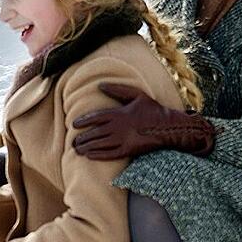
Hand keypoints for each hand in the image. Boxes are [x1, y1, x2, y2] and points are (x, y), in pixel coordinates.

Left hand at [72, 83, 215, 159]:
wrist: (168, 127)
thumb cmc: (152, 109)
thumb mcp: (136, 94)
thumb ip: (118, 89)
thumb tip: (100, 85)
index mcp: (119, 113)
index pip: (95, 117)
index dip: (83, 121)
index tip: (73, 124)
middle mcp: (118, 127)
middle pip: (94, 133)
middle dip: (82, 137)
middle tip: (73, 141)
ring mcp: (123, 140)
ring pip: (99, 145)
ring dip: (86, 147)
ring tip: (76, 150)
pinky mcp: (128, 151)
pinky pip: (109, 154)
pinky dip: (97, 155)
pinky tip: (89, 156)